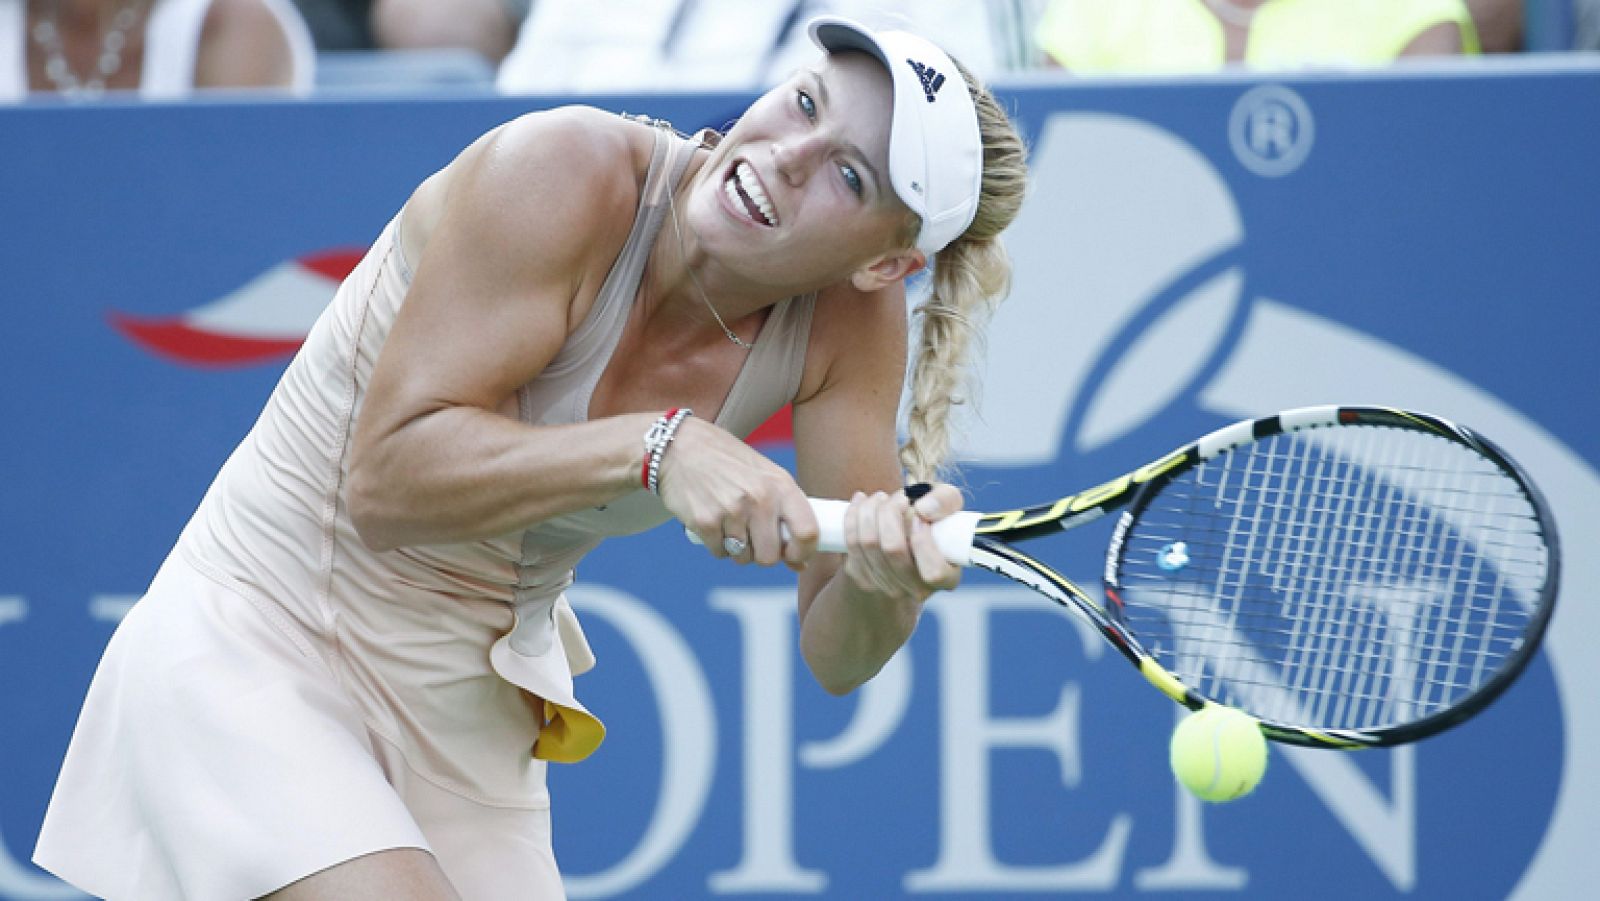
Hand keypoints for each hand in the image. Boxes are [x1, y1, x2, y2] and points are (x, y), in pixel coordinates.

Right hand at [657, 417, 819, 569]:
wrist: (679, 447)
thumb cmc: (728, 462)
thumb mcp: (764, 475)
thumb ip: (784, 514)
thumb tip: (800, 564)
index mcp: (781, 485)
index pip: (808, 531)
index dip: (803, 552)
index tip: (794, 555)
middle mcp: (759, 499)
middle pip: (770, 557)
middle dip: (761, 555)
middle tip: (753, 538)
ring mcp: (731, 511)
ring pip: (743, 558)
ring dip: (737, 549)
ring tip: (729, 523)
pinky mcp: (705, 522)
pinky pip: (719, 552)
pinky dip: (716, 544)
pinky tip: (713, 521)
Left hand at [840, 483, 962, 601]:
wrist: (904, 537)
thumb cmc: (932, 518)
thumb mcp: (949, 504)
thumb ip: (946, 500)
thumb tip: (923, 510)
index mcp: (946, 577)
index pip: (934, 573)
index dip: (924, 541)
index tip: (919, 515)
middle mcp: (916, 589)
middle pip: (893, 549)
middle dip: (890, 512)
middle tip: (898, 497)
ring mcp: (886, 587)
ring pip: (869, 542)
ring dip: (871, 510)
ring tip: (881, 497)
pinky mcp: (861, 577)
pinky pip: (851, 542)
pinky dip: (853, 515)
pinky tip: (861, 501)